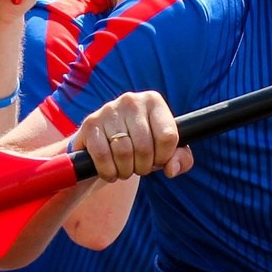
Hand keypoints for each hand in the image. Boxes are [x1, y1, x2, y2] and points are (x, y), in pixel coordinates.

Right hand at [71, 92, 189, 181]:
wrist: (102, 145)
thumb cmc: (140, 147)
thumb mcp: (165, 152)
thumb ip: (181, 160)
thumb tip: (171, 169)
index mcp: (153, 101)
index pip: (168, 136)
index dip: (164, 157)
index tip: (157, 160)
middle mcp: (131, 100)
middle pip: (145, 147)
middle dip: (144, 167)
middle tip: (139, 168)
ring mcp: (108, 110)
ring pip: (123, 152)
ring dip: (125, 171)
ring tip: (125, 169)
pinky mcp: (90, 124)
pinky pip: (103, 156)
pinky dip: (108, 172)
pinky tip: (110, 171)